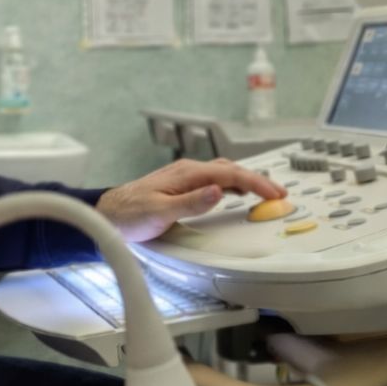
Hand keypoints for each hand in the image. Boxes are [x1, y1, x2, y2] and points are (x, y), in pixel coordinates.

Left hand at [97, 158, 286, 243]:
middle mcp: (188, 171)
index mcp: (187, 174)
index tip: (275, 193)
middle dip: (258, 181)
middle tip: (279, 194)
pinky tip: (236, 191)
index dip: (257, 183)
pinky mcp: (182, 184)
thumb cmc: (129, 215)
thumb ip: (192, 202)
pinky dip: (233, 183)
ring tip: (265, 192)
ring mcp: (185, 176)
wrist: (108, 213)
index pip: (230, 175)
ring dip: (247, 181)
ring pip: (225, 173)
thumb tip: (220, 191)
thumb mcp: (160, 212)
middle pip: (232, 170)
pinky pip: (215, 179)